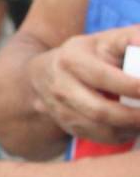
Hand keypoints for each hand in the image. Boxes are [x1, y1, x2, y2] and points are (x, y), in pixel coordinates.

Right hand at [27, 25, 139, 144]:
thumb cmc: (85, 55)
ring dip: (127, 129)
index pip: (102, 77)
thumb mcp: (103, 40)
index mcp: (72, 61)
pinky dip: (119, 136)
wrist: (45, 75)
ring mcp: (62, 110)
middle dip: (131, 116)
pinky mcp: (68, 127)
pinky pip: (97, 137)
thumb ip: (128, 39)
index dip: (129, 86)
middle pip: (99, 110)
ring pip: (98, 128)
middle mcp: (62, 87)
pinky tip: (133, 129)